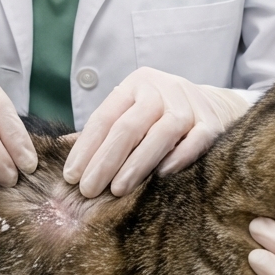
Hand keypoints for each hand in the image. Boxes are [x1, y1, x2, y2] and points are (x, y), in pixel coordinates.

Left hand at [63, 67, 250, 196]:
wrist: (215, 105)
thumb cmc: (160, 115)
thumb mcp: (130, 112)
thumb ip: (102, 131)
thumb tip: (60, 148)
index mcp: (135, 85)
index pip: (104, 117)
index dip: (85, 148)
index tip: (71, 177)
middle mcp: (161, 89)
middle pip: (128, 125)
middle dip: (105, 160)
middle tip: (88, 190)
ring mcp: (188, 103)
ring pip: (161, 132)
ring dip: (137, 163)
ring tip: (117, 190)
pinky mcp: (212, 121)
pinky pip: (194, 140)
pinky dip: (178, 158)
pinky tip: (160, 176)